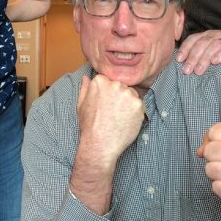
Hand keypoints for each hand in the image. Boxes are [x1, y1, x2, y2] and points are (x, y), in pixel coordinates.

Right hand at [69, 74, 145, 214]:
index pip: (109, 81)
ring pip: (132, 95)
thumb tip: (87, 77)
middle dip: (119, 97)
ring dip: (128, 104)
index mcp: (100, 81)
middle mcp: (115, 84)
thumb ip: (85, 88)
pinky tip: (126, 121)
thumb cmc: (89, 126)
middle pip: (122, 86)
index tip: (106, 104)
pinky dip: (135, 113)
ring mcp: (128, 94)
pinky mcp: (138, 105)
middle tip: (113, 112)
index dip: (108, 94)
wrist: (100, 144)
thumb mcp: (81, 104)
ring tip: (119, 118)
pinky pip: (140, 105)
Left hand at [175, 19, 220, 74]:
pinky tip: (216, 61)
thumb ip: (203, 52)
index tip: (178, 61)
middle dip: (193, 58)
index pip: (193, 39)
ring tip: (199, 70)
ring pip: (214, 46)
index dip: (185, 49)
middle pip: (201, 44)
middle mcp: (216, 35)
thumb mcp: (214, 46)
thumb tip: (185, 65)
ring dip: (205, 58)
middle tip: (187, 71)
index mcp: (207, 35)